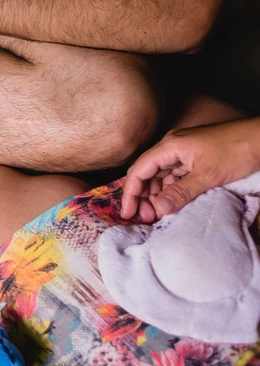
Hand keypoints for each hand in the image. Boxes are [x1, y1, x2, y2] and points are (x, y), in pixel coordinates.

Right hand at [119, 117, 259, 222]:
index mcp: (170, 146)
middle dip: (143, 196)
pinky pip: (176, 175)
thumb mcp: (209, 175)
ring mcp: (184, 152)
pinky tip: (174, 202)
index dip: (130, 193)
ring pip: (161, 176)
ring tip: (160, 214)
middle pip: (147, 173)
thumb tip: (159, 209)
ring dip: (157, 194)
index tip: (128, 213)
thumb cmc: (238, 149)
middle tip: (147, 218)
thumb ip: (181, 192)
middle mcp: (172, 147)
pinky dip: (172, 189)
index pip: (139, 170)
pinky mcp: (195, 157)